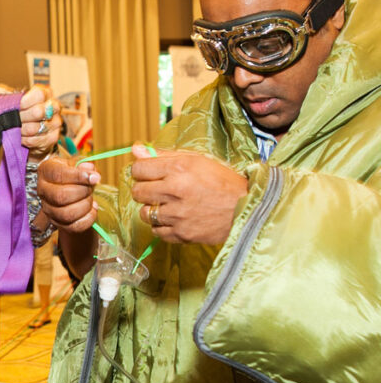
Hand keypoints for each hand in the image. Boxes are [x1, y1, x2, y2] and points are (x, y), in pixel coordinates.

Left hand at [0, 85, 60, 160]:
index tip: (15, 107)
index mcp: (45, 92)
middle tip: (13, 120)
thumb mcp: (7, 100)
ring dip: (20, 130)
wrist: (28, 133)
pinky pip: (35, 140)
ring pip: (35, 128)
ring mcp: (55, 122)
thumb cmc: (19, 113)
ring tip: (16, 129)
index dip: (24, 102)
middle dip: (20, 118)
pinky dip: (24, 140)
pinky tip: (21, 137)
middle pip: (38, 112)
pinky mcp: (53, 137)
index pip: (38, 94)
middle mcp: (54, 106)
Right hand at [37, 157, 99, 232]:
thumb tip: (90, 170)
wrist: (71, 189)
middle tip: (91, 188)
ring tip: (90, 198)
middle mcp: (43, 190)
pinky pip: (73, 227)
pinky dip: (88, 219)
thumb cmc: (74, 174)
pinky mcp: (57, 223)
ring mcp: (48, 209)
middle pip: (60, 196)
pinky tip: (93, 209)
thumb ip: (84, 164)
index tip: (94, 177)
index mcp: (45, 171)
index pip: (58, 174)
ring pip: (66, 214)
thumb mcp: (77, 164)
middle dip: (82, 192)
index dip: (78, 176)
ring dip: (85, 206)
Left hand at [130, 144, 247, 244]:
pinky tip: (174, 219)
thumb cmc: (222, 182)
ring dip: (152, 209)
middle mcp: (175, 191)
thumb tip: (135, 149)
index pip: (138, 168)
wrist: (247, 208)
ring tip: (167, 206)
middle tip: (157, 190)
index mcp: (178, 168)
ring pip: (144, 213)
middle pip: (137, 192)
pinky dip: (162, 226)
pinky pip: (156, 231)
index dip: (141, 171)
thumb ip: (163, 155)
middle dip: (144, 190)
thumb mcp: (196, 160)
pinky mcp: (181, 234)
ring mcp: (177, 214)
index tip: (148, 174)